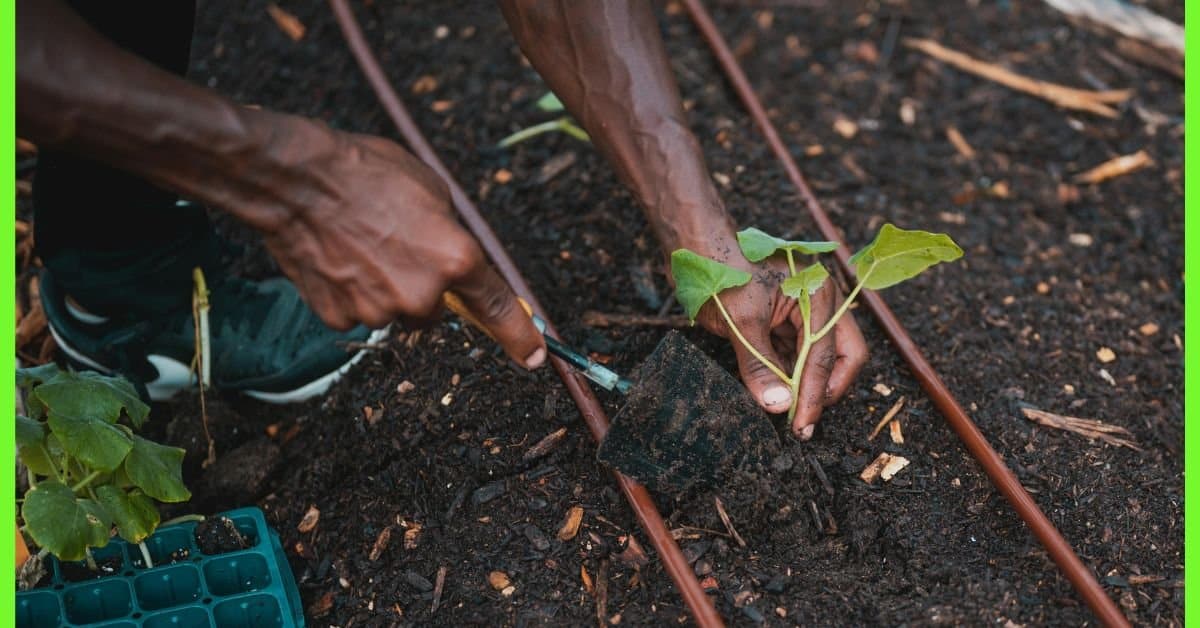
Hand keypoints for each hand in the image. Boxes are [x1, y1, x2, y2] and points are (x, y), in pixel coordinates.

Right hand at [237, 116, 546, 369]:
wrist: (298, 181)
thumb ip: (452, 234)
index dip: (519, 336)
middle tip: (397, 246)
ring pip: (395, 313)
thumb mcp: (432, 191)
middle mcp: (422, 294)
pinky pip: (357, 312)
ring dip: (385, 289)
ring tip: (360, 245)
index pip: (496, 308)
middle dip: (424, 288)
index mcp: (455, 259)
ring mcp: (379, 310)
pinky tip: (338, 259)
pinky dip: (351, 292)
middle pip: (436, 311)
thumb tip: (455, 258)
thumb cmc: (366, 173)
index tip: (534, 357)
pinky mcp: (340, 317)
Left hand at [690, 246, 867, 438]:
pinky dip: (786, 376)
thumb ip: (759, 364)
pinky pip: (792, 356)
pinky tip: (773, 393)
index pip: (826, 353)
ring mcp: (800, 314)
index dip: (816, 393)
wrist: (694, 247)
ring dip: (803, 386)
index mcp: (818, 294)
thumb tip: (779, 405)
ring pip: (815, 359)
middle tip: (803, 422)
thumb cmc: (720, 270)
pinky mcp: (780, 324)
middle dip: (823, 389)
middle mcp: (818, 304)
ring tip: (786, 413)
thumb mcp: (741, 321)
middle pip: (840, 356)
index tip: (802, 424)